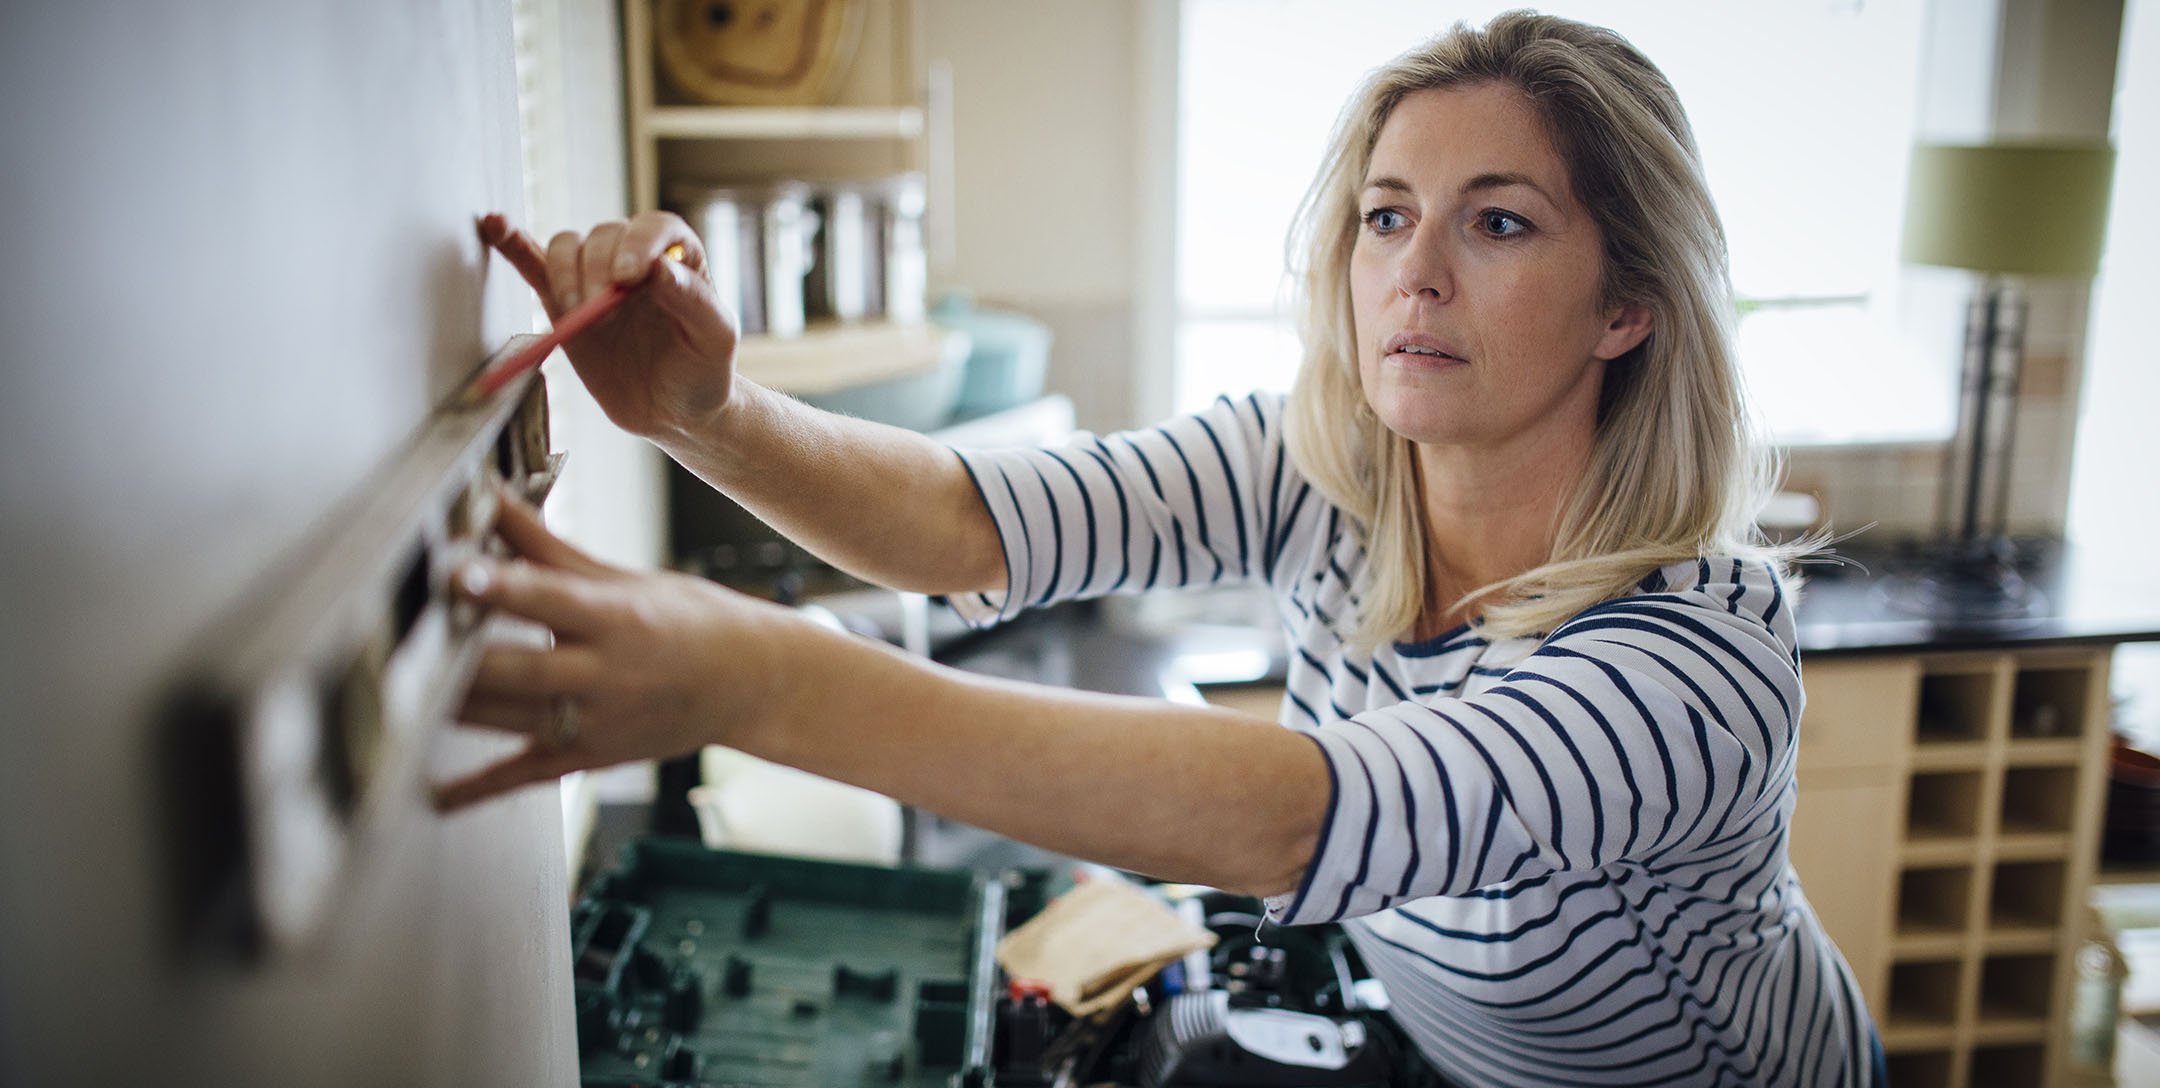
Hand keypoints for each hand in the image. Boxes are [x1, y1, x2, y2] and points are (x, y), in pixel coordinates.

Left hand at [433, 491, 798, 811]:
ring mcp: (598, 723)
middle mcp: (607, 676)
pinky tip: (431, 793)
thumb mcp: (624, 580)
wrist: (749, 684)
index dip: (501, 586)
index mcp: (618, 620)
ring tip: (395, 691)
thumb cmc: (689, 622)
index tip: (456, 572)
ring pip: (509, 719)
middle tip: (404, 639)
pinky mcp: (590, 756)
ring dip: (451, 706)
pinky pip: (524, 774)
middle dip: (460, 657)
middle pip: (518, 670)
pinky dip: (476, 788)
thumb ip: (548, 549)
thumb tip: (492, 497)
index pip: (549, 599)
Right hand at [478, 211, 737, 440]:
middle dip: (596, 269)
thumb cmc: (703, 371)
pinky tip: (494, 224)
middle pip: (603, 235)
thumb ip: (693, 300)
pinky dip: (513, 244)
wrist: (673, 411)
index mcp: (678, 255)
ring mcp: (595, 276)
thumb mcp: (715, 338)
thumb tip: (657, 267)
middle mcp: (634, 256)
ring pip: (567, 247)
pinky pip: (534, 263)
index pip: (655, 227)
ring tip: (579, 314)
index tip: (628, 279)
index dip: (637, 244)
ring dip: (564, 273)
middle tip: (600, 310)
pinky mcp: (563, 300)